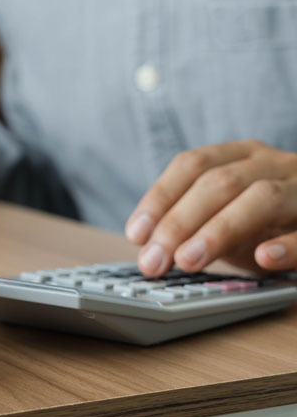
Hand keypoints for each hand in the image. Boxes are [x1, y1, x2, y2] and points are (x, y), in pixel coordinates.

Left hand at [124, 140, 296, 276]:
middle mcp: (273, 163)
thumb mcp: (229, 213)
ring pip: (262, 198)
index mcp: (241, 155)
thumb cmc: (270, 218)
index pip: (192, 165)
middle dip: (179, 223)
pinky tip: (262, 258)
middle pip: (219, 183)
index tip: (136, 234)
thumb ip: (195, 222)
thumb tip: (149, 247)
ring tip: (188, 261)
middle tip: (153, 261)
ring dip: (219, 230)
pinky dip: (287, 244)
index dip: (160, 198)